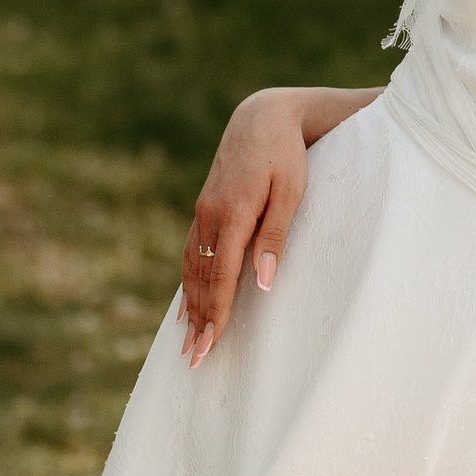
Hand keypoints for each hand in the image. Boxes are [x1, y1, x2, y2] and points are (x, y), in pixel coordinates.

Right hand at [180, 90, 313, 364]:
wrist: (261, 116)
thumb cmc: (286, 155)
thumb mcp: (291, 193)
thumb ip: (274, 238)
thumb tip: (263, 284)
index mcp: (233, 214)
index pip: (222, 277)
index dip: (216, 315)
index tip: (209, 348)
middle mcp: (209, 216)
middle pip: (202, 279)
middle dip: (198, 322)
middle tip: (194, 360)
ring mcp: (203, 212)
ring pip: (192, 268)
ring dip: (190, 307)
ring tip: (187, 342)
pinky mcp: (204, 208)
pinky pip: (191, 252)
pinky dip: (188, 282)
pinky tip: (185, 303)